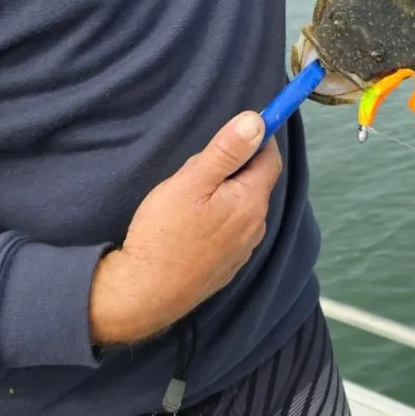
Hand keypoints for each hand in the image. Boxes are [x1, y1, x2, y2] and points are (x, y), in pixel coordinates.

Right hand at [89, 112, 281, 345]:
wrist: (144, 293)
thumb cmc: (163, 233)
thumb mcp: (191, 181)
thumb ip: (226, 150)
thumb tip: (257, 122)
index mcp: (251, 201)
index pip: (270, 159)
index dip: (258, 139)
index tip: (236, 130)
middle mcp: (256, 226)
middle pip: (255, 182)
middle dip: (234, 167)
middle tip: (197, 168)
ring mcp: (243, 249)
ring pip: (242, 206)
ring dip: (226, 194)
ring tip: (190, 197)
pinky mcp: (228, 265)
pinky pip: (232, 229)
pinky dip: (220, 218)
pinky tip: (192, 224)